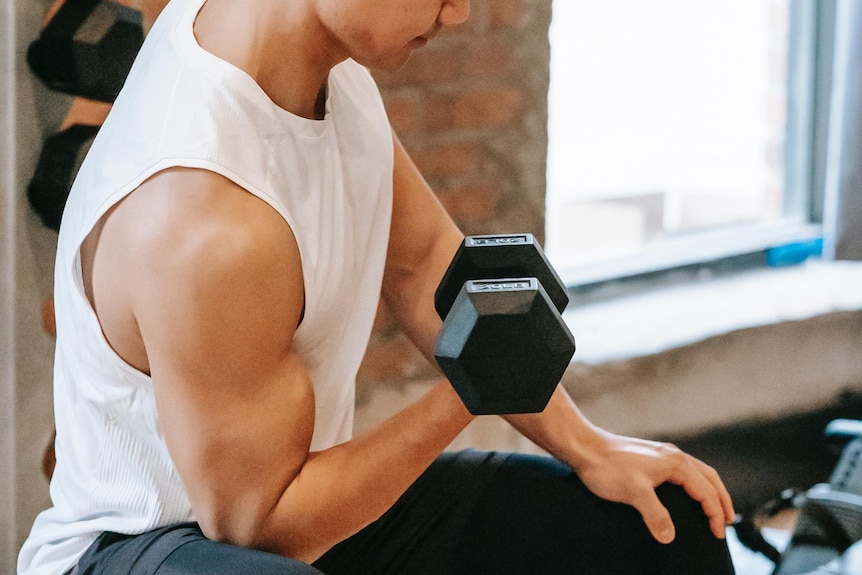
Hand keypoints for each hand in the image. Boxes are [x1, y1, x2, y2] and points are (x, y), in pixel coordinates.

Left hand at [571, 429, 735, 543]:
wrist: (585, 447)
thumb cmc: (607, 467)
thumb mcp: (633, 492)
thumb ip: (654, 514)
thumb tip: (669, 537)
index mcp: (676, 463)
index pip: (706, 491)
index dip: (715, 514)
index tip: (718, 534)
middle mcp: (674, 456)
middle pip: (709, 478)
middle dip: (721, 500)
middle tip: (728, 522)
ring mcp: (663, 455)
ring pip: (697, 472)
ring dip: (709, 490)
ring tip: (714, 509)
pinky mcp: (652, 457)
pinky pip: (683, 471)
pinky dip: (694, 484)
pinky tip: (686, 494)